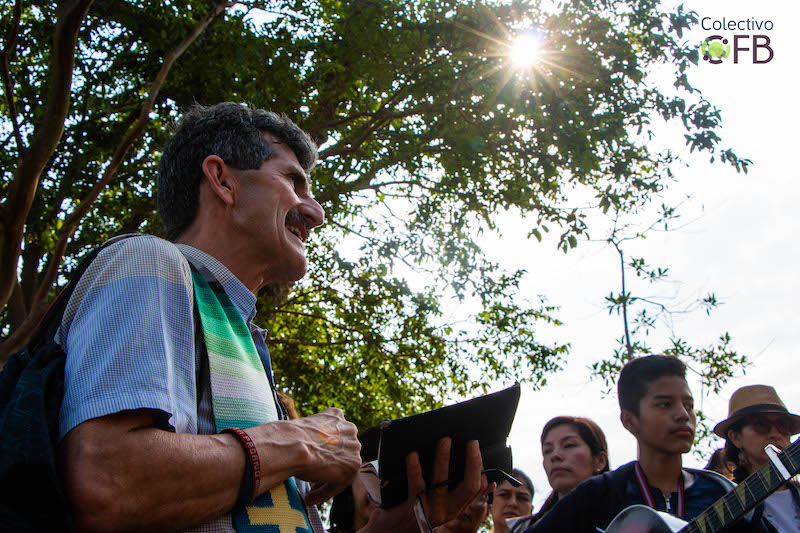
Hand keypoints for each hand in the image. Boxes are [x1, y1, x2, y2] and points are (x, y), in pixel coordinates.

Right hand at [289, 408, 360, 504]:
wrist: (292, 445)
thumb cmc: (289, 438)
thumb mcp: (303, 429)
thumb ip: (314, 434)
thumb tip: (309, 447)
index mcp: (336, 416)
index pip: (333, 438)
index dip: (322, 453)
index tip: (311, 463)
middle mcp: (349, 429)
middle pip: (340, 454)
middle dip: (326, 466)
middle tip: (310, 479)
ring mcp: (353, 447)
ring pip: (340, 469)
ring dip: (325, 482)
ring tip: (308, 494)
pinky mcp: (352, 465)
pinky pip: (339, 483)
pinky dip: (324, 492)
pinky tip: (309, 498)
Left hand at [359, 438, 494, 532]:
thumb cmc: (417, 513)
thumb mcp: (442, 506)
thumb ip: (460, 494)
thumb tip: (485, 480)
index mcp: (455, 508)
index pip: (475, 490)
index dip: (482, 472)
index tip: (480, 451)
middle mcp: (447, 511)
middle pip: (468, 487)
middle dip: (473, 463)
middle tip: (472, 442)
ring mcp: (431, 510)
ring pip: (442, 481)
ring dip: (443, 458)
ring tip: (445, 440)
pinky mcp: (413, 508)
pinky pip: (416, 485)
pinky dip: (414, 468)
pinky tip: (412, 455)